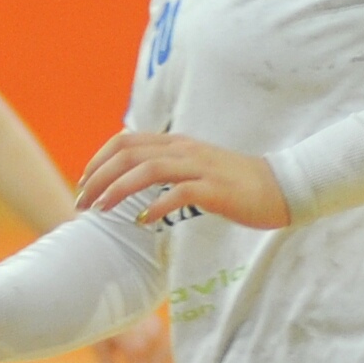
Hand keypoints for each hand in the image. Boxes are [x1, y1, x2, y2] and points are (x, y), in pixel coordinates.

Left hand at [74, 132, 285, 229]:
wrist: (281, 187)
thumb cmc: (233, 184)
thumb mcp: (193, 168)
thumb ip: (164, 168)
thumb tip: (129, 181)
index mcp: (175, 143)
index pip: (124, 142)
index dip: (97, 161)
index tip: (83, 185)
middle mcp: (183, 150)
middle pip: (128, 155)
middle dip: (98, 179)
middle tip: (82, 205)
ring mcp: (200, 167)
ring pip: (147, 170)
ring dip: (118, 190)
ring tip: (102, 211)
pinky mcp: (215, 188)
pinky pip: (178, 192)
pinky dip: (155, 206)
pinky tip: (142, 221)